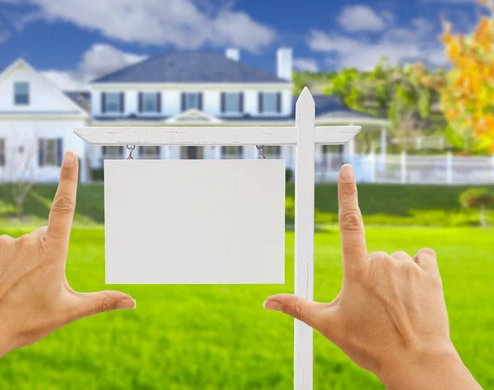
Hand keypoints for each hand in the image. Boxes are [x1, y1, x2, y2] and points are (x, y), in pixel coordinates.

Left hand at [0, 151, 135, 353]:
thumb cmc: (25, 321)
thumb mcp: (68, 311)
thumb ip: (102, 302)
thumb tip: (133, 303)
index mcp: (52, 249)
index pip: (64, 205)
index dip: (67, 178)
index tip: (69, 154)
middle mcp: (28, 239)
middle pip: (42, 239)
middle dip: (42, 256)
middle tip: (34, 287)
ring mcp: (2, 242)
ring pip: (18, 246)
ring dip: (19, 262)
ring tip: (11, 290)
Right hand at [263, 165, 480, 388]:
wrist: (417, 363)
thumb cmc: (370, 345)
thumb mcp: (329, 325)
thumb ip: (297, 306)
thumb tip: (267, 302)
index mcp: (356, 270)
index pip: (348, 222)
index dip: (346, 193)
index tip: (347, 169)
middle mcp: (383, 261)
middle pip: (370, 255)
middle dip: (368, 274)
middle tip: (372, 305)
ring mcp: (408, 266)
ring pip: (394, 260)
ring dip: (392, 275)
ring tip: (394, 306)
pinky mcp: (430, 274)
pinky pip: (421, 259)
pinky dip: (416, 271)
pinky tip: (414, 294)